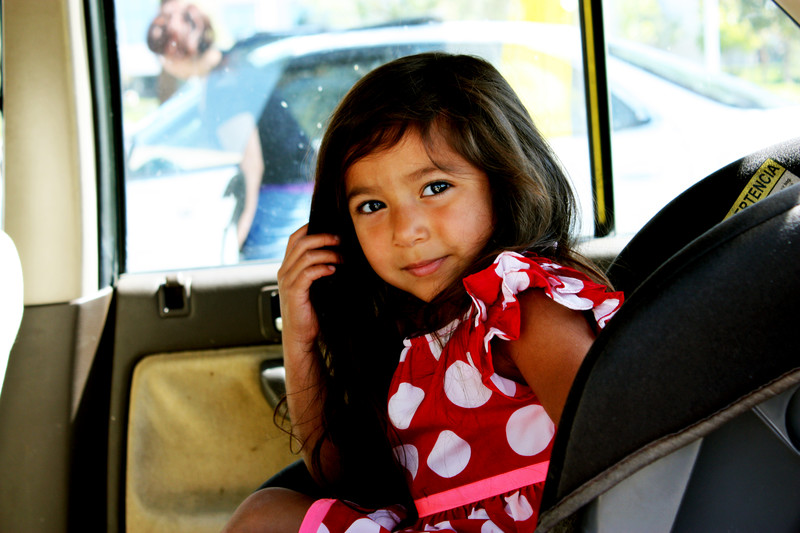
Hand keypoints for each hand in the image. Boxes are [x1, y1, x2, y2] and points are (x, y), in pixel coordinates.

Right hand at [277, 224, 340, 355]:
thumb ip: (317, 269)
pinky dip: (322, 268)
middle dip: (323, 237)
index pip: (294, 238)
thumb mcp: (313, 286)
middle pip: (300, 242)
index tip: (331, 227)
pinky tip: (334, 270)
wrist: (301, 337)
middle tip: (341, 239)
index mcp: (287, 267)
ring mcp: (287, 282)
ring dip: (327, 253)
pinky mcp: (294, 293)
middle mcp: (284, 272)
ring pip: (305, 256)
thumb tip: (338, 252)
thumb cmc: (310, 312)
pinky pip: (308, 273)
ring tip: (342, 257)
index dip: (310, 228)